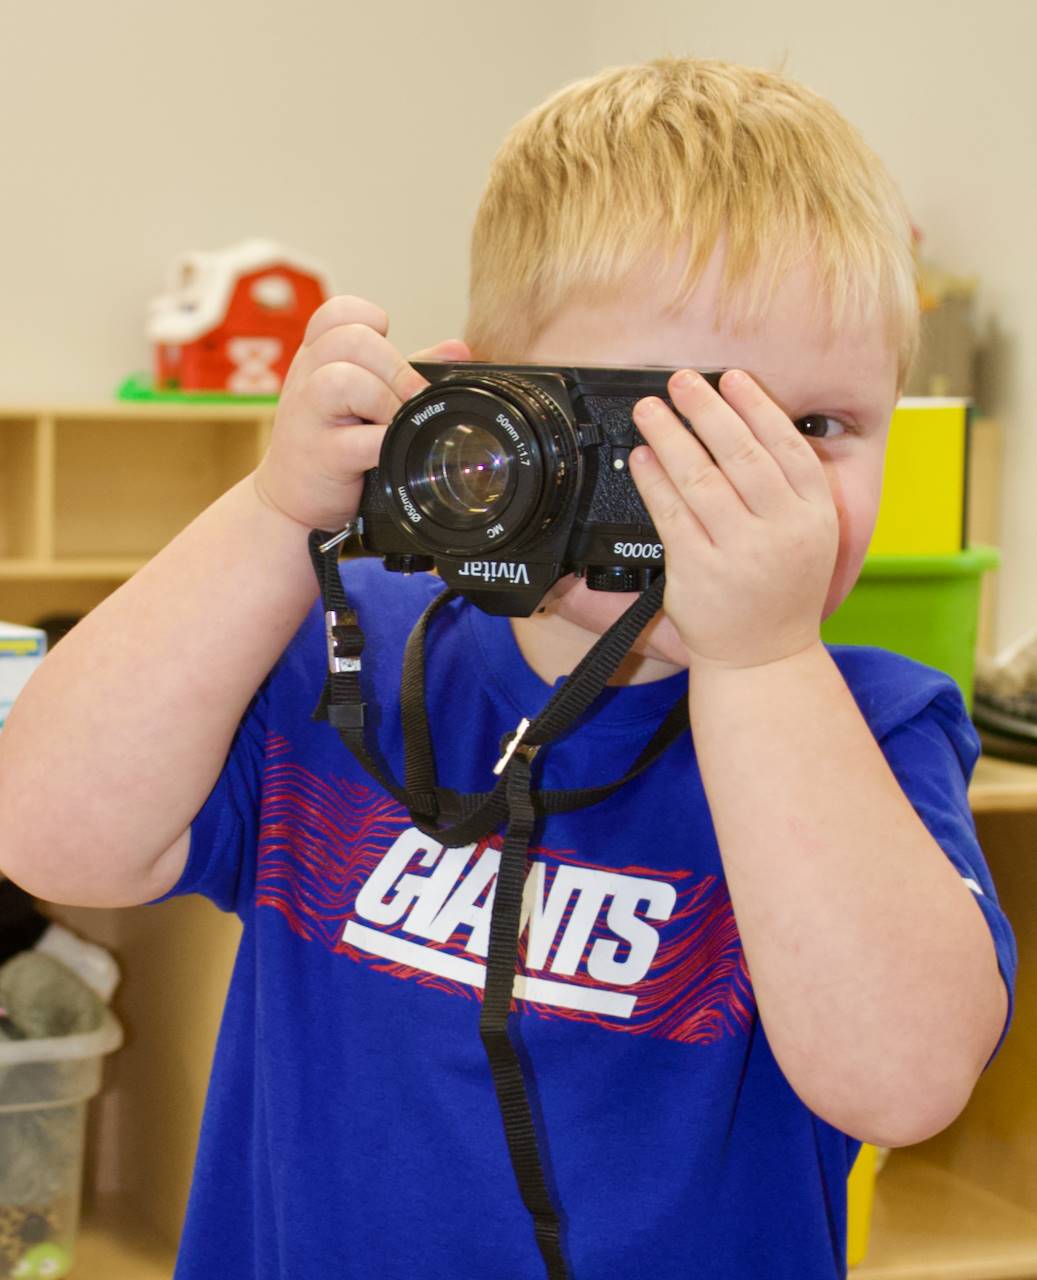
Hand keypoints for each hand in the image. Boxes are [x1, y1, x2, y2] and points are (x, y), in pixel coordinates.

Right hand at [253, 295, 470, 530]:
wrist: (291, 501)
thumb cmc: (328, 443)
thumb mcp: (358, 399)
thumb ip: (405, 370)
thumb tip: (457, 348)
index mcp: (317, 357)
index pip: (338, 312)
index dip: (370, 321)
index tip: (388, 350)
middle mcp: (306, 378)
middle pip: (350, 339)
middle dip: (394, 366)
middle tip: (412, 397)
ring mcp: (308, 416)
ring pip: (342, 380)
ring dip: (384, 399)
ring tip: (395, 423)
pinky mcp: (321, 456)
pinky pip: (357, 439)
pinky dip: (385, 442)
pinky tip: (392, 449)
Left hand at [629, 368, 837, 670]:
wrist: (763, 657)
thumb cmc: (781, 591)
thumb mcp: (811, 537)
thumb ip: (790, 488)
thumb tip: (750, 424)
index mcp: (815, 516)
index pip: (787, 447)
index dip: (757, 406)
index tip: (732, 378)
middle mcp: (781, 531)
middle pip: (740, 454)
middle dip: (706, 409)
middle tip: (680, 380)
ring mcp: (738, 552)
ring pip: (700, 478)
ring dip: (670, 435)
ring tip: (650, 409)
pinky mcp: (698, 571)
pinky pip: (670, 514)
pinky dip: (653, 480)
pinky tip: (642, 457)